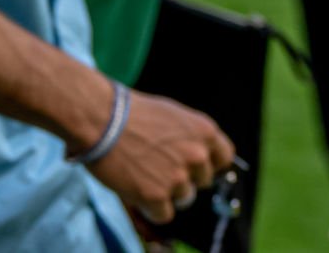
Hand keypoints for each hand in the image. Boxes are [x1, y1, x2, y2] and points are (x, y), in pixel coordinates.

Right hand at [87, 90, 234, 227]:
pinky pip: (164, 215)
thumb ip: (191, 137)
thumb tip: (198, 156)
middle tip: (160, 170)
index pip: (224, 159)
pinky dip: (152, 209)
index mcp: (206, 132)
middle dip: (185, 179)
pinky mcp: (157, 196)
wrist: (104, 120)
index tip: (195, 168)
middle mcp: (198, 156)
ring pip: (184, 199)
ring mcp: (178, 177)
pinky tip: (139, 192)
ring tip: (145, 177)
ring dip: (167, 194)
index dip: (209, 165)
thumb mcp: (174, 115)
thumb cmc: (133, 114)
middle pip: (202, 182)